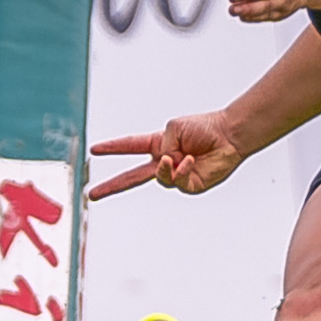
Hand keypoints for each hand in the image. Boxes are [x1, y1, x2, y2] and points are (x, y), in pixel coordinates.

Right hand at [89, 110, 244, 200]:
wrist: (228, 136)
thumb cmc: (204, 127)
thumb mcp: (173, 128)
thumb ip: (161, 146)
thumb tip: (162, 165)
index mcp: (158, 144)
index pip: (129, 147)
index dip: (112, 149)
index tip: (94, 150)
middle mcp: (164, 161)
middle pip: (132, 177)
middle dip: (112, 185)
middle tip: (92, 193)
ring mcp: (176, 175)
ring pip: (159, 178)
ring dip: (166, 167)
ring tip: (177, 156)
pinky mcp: (189, 185)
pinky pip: (177, 181)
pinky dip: (182, 169)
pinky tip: (191, 160)